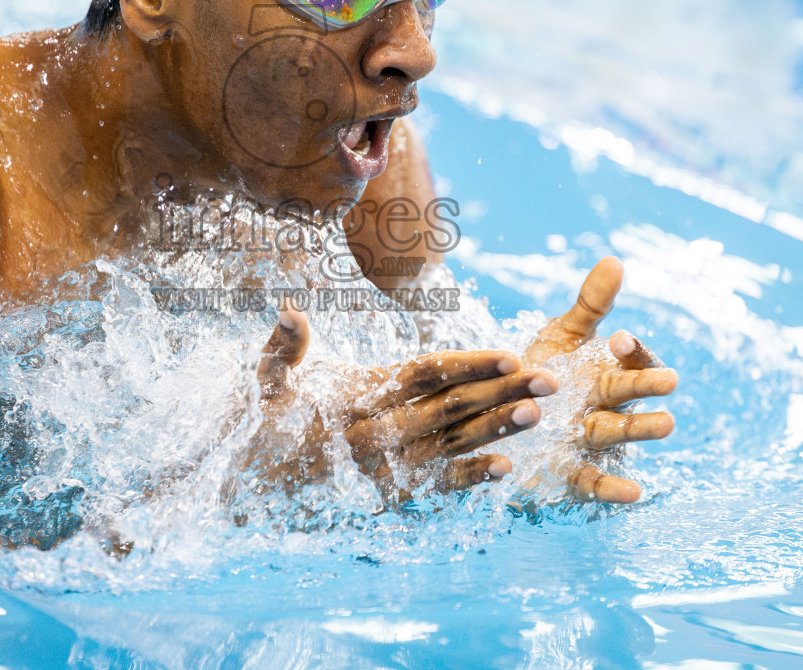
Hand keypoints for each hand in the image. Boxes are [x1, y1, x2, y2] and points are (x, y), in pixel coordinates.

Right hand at [256, 306, 559, 498]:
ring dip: (496, 430)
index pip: (421, 375)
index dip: (466, 364)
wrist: (254, 477)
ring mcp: (385, 465)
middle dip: (500, 392)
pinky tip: (505, 470)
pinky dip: (468, 479)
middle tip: (548, 379)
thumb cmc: (268, 413)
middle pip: (448, 409)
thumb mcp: (267, 377)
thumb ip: (283, 346)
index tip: (508, 353)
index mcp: (355, 396)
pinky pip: (433, 485)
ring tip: (539, 413)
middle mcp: (375, 432)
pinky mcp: (388, 490)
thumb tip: (291, 313)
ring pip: (450, 444)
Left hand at [522, 257, 677, 504]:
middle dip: (647, 388)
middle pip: (628, 394)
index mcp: (603, 371)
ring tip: (668, 423)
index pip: (629, 359)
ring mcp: (589, 439)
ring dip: (643, 428)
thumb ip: (589, 305)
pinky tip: (635, 493)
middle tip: (672, 381)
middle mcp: (603, 406)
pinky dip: (614, 488)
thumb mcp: (561, 335)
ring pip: (618, 431)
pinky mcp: (571, 471)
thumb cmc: (539, 372)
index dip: (629, 350)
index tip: (620, 340)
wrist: (500, 417)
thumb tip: (615, 261)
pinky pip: (594, 480)